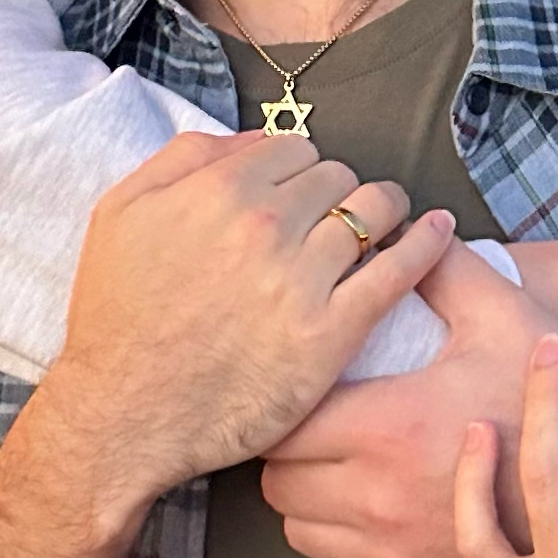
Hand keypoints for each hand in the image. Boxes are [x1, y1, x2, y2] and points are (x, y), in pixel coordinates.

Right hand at [39, 127, 452, 521]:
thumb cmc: (117, 318)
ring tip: (387, 223)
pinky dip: (428, 244)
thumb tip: (252, 140)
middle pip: (338, 177)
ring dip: (384, 212)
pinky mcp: (330, 334)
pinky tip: (440, 231)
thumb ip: (184, 158)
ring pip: (374, 212)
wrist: (123, 417)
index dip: (300, 172)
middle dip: (338, 193)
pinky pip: (399, 271)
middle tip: (331, 223)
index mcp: (219, 189)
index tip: (299, 198)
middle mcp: (266, 225)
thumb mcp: (120, 212)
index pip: (295, 149)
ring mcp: (303, 280)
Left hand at [261, 238, 557, 557]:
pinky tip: (370, 502)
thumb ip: (446, 269)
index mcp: (389, 430)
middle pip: (279, 481)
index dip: (288, 401)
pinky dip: (339, 535)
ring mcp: (394, 555)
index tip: (305, 381)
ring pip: (300, 529)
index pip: (286, 426)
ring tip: (339, 459)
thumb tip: (403, 226)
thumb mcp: (511, 317)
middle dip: (290, 447)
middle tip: (318, 415)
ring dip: (309, 494)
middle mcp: (378, 502)